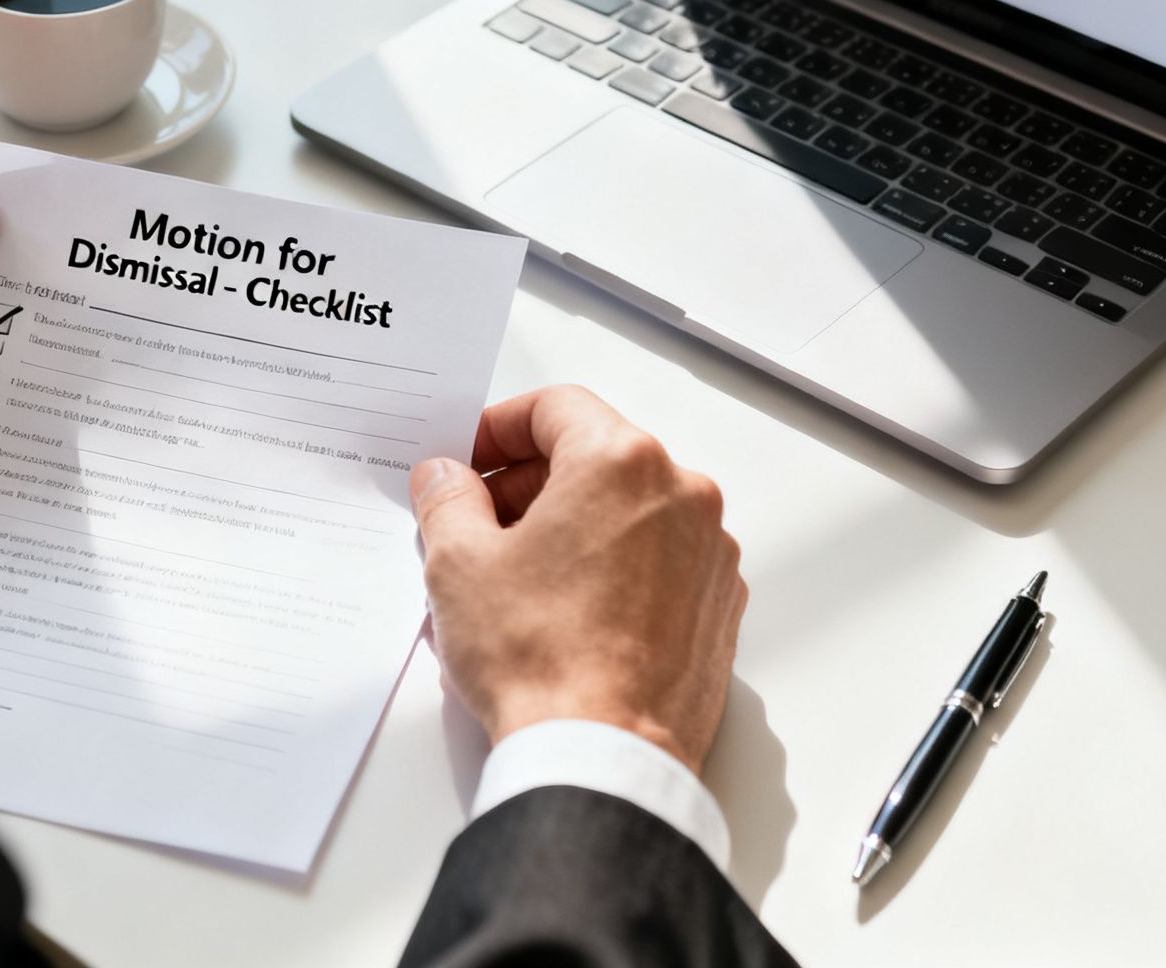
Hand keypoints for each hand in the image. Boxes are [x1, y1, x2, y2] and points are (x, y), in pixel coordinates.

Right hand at [408, 385, 745, 772]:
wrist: (603, 757)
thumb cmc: (539, 660)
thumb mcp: (458, 564)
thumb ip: (449, 500)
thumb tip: (448, 479)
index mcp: (621, 463)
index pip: (555, 408)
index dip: (498, 428)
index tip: (468, 460)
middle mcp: (681, 495)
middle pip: (595, 457)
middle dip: (529, 482)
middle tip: (476, 521)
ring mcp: (709, 554)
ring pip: (629, 511)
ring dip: (571, 525)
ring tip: (514, 576)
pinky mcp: (717, 608)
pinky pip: (658, 562)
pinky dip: (611, 568)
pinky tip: (563, 611)